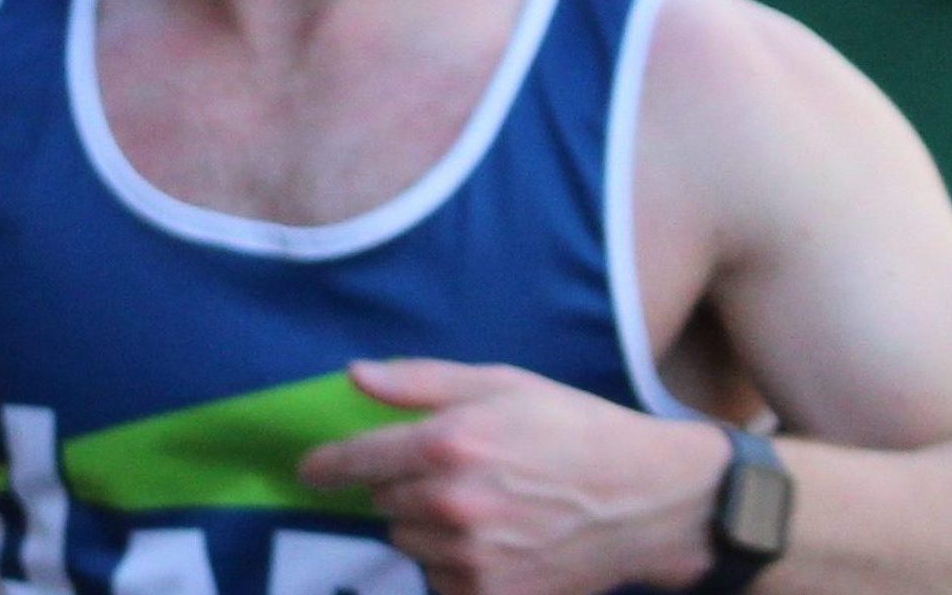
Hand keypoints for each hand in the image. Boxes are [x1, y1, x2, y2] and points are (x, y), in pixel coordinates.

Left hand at [299, 358, 724, 594]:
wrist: (641, 498)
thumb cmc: (569, 425)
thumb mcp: (499, 382)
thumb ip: (418, 382)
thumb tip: (353, 376)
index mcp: (450, 443)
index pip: (360, 461)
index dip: (328, 465)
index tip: (310, 470)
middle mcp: (452, 506)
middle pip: (384, 503)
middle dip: (402, 485)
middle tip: (452, 467)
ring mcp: (470, 560)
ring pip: (409, 544)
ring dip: (425, 525)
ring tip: (482, 502)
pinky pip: (439, 580)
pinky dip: (451, 562)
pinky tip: (494, 537)